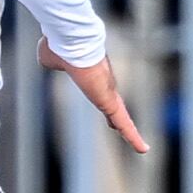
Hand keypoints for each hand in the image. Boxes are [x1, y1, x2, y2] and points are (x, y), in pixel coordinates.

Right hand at [40, 39, 149, 154]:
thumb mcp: (51, 59)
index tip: (108, 113)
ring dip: (131, 132)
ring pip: (122, 117)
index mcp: (90, 75)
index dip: (105, 104)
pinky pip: (125, 123)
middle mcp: (104, 84)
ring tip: (142, 147)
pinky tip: (143, 149)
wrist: (70, 42)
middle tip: (122, 128)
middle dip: (118, 118)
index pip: (100, 93)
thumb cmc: (59, 47)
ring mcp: (110, 93)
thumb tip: (50, 61)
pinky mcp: (111, 103)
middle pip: (114, 105)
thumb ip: (53, 63)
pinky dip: (133, 136)